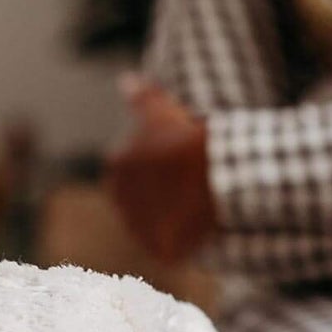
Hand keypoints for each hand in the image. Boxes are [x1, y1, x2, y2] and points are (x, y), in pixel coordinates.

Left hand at [106, 74, 216, 261]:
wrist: (214, 174)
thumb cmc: (185, 138)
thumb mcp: (161, 109)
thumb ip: (140, 96)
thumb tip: (125, 80)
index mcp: (117, 168)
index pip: (134, 170)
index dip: (160, 167)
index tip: (181, 164)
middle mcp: (120, 202)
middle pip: (142, 200)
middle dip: (162, 196)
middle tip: (192, 186)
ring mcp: (140, 230)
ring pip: (156, 226)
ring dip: (172, 221)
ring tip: (199, 208)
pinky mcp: (161, 252)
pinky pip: (172, 250)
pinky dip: (184, 244)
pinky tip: (201, 230)